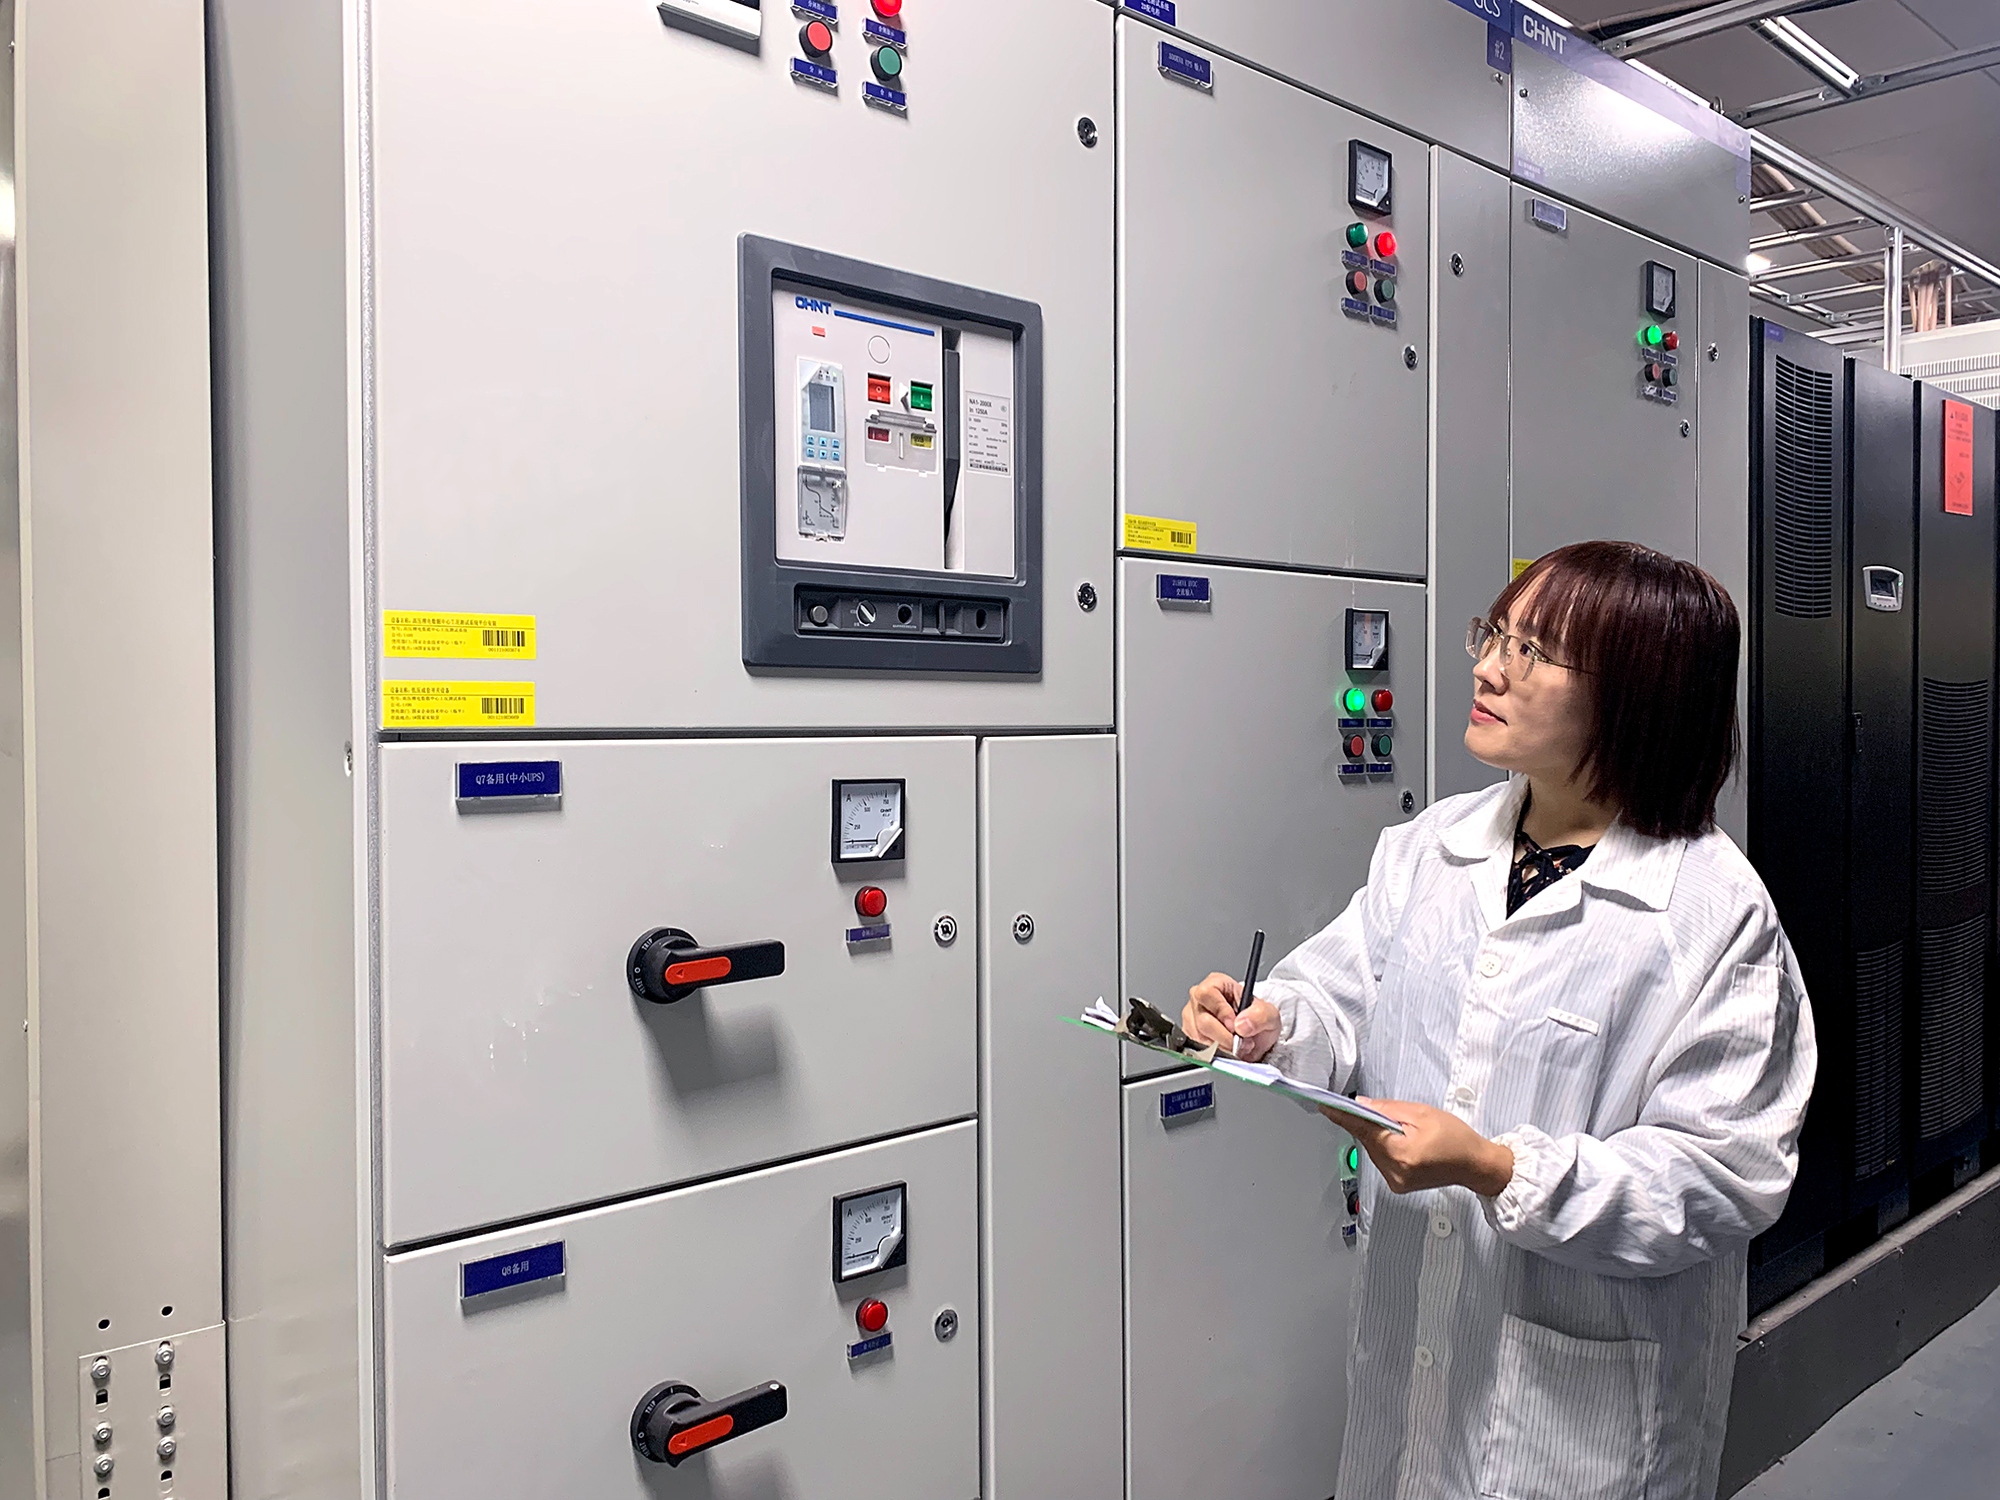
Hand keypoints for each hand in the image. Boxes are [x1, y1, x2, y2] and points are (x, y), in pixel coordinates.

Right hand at [1182, 973, 1281, 1060]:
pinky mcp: (1190, 1036)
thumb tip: (1242, 1024)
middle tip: (1240, 1041)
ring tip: (1236, 1046)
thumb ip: (1259, 1015)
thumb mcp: (1269, 1014)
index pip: (1207, 993)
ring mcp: (1192, 1018)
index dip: (1221, 1011)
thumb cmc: (1256, 1019)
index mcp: (1216, 984)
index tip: (1235, 1026)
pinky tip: (1226, 1051)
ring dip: (1220, 1047)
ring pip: (1198, 1037)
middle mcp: (1200, 999)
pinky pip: (1196, 1049)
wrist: (1255, 1038)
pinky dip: (1214, 1053)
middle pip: (1202, 1020)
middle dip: (1224, 1036)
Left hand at [1328, 1098, 1514, 1196]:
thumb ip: (1387, 1109)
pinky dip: (1386, 1147)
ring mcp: (1395, 1181)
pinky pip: (1381, 1159)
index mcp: (1402, 1153)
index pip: (1363, 1130)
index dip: (1343, 1116)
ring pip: (1373, 1150)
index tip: (1325, 1106)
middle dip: (1373, 1123)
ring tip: (1406, 1131)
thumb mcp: (1422, 1113)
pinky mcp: (1397, 1185)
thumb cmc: (1456, 1138)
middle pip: (1367, 1140)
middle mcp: (1395, 1171)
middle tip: (1393, 1116)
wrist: (1474, 1165)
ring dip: (1380, 1136)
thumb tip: (1360, 1105)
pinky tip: (1405, 1143)